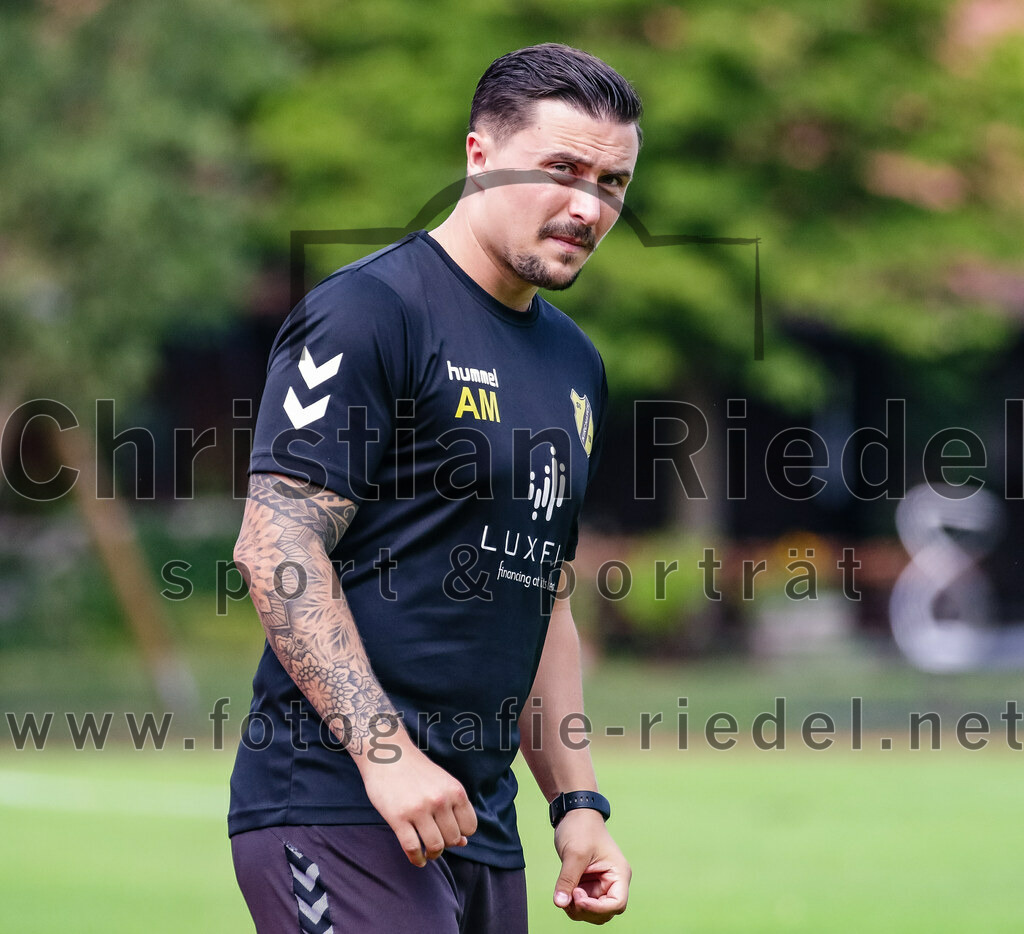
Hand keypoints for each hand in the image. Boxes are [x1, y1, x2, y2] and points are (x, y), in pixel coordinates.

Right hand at [357, 740, 477, 866]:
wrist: (387, 753)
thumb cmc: (416, 771)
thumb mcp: (442, 784)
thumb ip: (454, 810)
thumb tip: (464, 842)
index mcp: (455, 790)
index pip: (470, 827)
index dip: (461, 833)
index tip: (450, 832)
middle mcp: (440, 800)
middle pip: (453, 839)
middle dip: (446, 844)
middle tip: (436, 841)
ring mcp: (419, 809)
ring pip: (435, 846)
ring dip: (432, 853)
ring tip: (427, 852)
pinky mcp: (399, 817)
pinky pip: (412, 848)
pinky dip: (416, 859)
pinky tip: (417, 858)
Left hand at [553, 809, 630, 922]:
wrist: (574, 813)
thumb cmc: (581, 828)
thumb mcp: (574, 853)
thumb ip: (567, 880)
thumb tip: (560, 903)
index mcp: (619, 873)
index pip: (617, 903)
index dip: (598, 908)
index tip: (578, 899)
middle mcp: (613, 882)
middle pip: (605, 912)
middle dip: (586, 910)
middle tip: (569, 894)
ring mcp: (600, 884)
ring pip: (592, 911)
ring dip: (577, 909)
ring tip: (564, 892)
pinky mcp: (588, 884)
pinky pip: (583, 904)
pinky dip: (572, 903)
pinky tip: (563, 892)